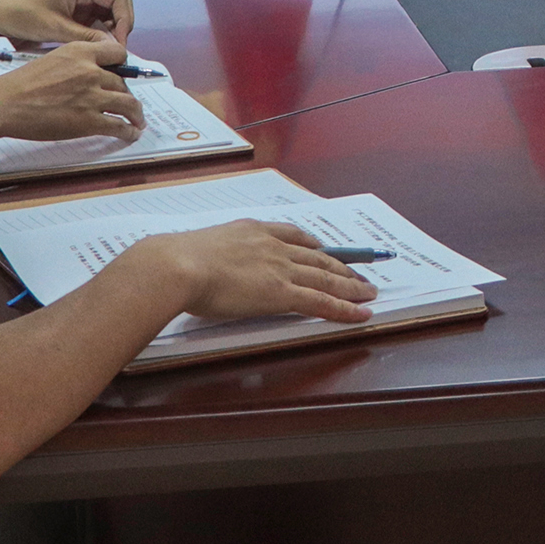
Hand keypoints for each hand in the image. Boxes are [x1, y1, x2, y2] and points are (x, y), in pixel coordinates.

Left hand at [0, 0, 134, 46]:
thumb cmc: (22, 14)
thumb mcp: (55, 28)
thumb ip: (86, 38)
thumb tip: (112, 48)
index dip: (125, 21)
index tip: (120, 43)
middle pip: (116, 7)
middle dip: (120, 28)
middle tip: (116, 51)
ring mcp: (80, 2)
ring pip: (107, 17)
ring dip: (110, 34)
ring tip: (105, 54)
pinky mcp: (74, 13)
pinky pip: (94, 24)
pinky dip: (98, 37)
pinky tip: (93, 50)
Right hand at [0, 41, 144, 143]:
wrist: (5, 103)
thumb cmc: (22, 83)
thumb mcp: (53, 59)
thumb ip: (76, 62)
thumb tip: (92, 73)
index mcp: (80, 52)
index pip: (117, 53)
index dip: (123, 66)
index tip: (124, 75)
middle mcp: (91, 71)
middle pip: (123, 82)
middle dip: (126, 94)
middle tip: (127, 104)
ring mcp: (92, 96)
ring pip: (128, 104)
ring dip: (136, 114)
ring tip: (138, 121)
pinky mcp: (89, 121)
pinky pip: (118, 125)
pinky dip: (128, 131)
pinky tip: (130, 134)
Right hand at [134, 219, 379, 324]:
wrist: (178, 265)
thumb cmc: (175, 261)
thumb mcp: (199, 248)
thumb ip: (210, 255)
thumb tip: (199, 264)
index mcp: (252, 231)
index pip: (292, 235)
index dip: (313, 245)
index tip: (324, 249)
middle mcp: (272, 245)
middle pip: (317, 256)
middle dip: (341, 266)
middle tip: (359, 273)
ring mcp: (279, 268)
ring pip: (326, 278)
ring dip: (351, 286)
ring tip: (369, 293)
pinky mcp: (282, 293)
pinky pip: (322, 302)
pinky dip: (345, 308)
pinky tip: (361, 313)